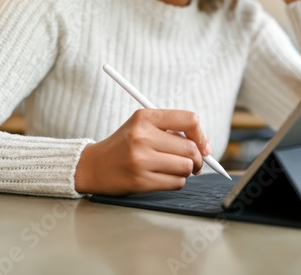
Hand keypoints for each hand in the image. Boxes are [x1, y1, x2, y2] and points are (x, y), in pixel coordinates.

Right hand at [74, 109, 210, 194]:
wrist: (94, 166)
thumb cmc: (124, 145)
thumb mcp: (143, 126)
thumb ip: (172, 130)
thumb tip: (206, 146)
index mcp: (145, 117)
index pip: (189, 120)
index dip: (201, 134)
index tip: (203, 145)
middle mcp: (142, 136)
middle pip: (191, 148)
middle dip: (198, 158)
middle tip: (194, 163)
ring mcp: (141, 160)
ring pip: (186, 167)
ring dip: (187, 171)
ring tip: (175, 169)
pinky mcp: (141, 181)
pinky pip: (176, 183)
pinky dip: (177, 182)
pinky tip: (164, 177)